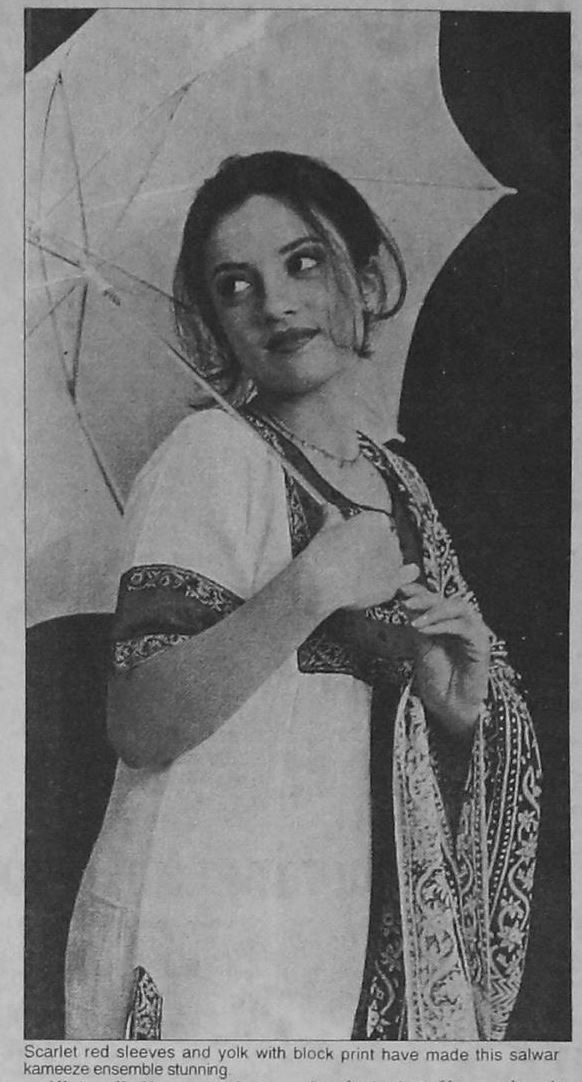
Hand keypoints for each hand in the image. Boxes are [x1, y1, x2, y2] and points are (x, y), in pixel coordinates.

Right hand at [303, 506, 419, 617]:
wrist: (326, 583)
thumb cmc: (325, 555)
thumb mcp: (326, 529)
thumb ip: (333, 518)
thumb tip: (329, 509)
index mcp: (376, 520)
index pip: (376, 522)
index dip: (364, 532)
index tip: (353, 539)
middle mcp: (390, 537)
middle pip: (387, 539)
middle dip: (374, 547)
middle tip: (355, 556)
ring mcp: (395, 559)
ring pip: (395, 557)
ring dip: (385, 561)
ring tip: (364, 571)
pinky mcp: (395, 580)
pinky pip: (409, 574)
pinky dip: (405, 573)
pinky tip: (396, 575)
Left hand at [399, 581, 490, 736]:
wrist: (449, 707)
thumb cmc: (437, 679)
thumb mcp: (421, 646)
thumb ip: (417, 624)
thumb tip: (405, 601)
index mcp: (447, 622)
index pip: (435, 598)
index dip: (419, 590)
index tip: (400, 589)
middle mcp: (462, 623)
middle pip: (446, 599)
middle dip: (425, 598)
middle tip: (406, 603)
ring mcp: (473, 632)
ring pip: (459, 607)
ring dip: (435, 610)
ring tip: (416, 622)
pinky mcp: (481, 644)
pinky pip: (464, 627)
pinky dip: (444, 625)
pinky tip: (426, 631)